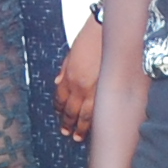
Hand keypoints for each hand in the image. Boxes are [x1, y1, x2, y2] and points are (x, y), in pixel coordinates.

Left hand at [54, 20, 102, 142]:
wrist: (106, 30)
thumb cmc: (90, 38)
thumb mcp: (71, 53)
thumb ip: (64, 70)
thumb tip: (58, 82)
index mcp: (69, 76)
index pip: (60, 98)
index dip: (59, 108)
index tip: (59, 114)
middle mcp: (79, 86)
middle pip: (71, 110)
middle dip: (67, 122)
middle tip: (66, 132)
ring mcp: (94, 90)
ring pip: (85, 115)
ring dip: (81, 127)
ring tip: (78, 137)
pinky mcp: (108, 90)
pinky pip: (100, 110)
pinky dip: (96, 120)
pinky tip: (95, 128)